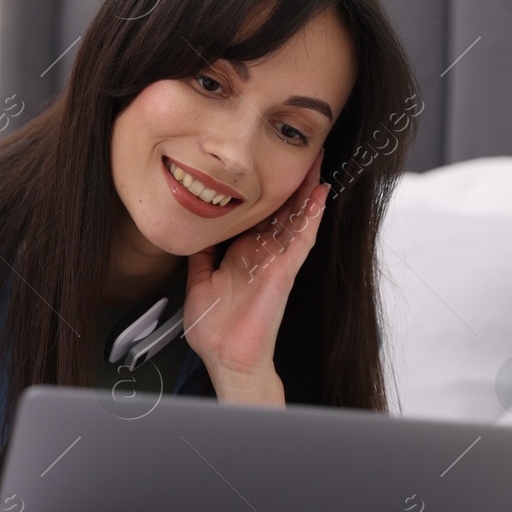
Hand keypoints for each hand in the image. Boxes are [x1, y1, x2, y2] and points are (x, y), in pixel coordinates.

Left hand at [182, 149, 327, 403]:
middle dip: (292, 183)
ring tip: (318, 162)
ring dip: (307, 191)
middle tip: (303, 152)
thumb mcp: (199, 282)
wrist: (225, 358)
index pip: (258, 217)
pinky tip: (319, 195)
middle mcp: (262, 256)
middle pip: (282, 212)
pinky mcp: (284, 273)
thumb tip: (192, 235)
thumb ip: (200, 257)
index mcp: (242, 255)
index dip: (265, 192)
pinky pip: (301, 240)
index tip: (268, 165)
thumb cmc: (215, 330)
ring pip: (296, 220)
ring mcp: (276, 263)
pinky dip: (310, 217)